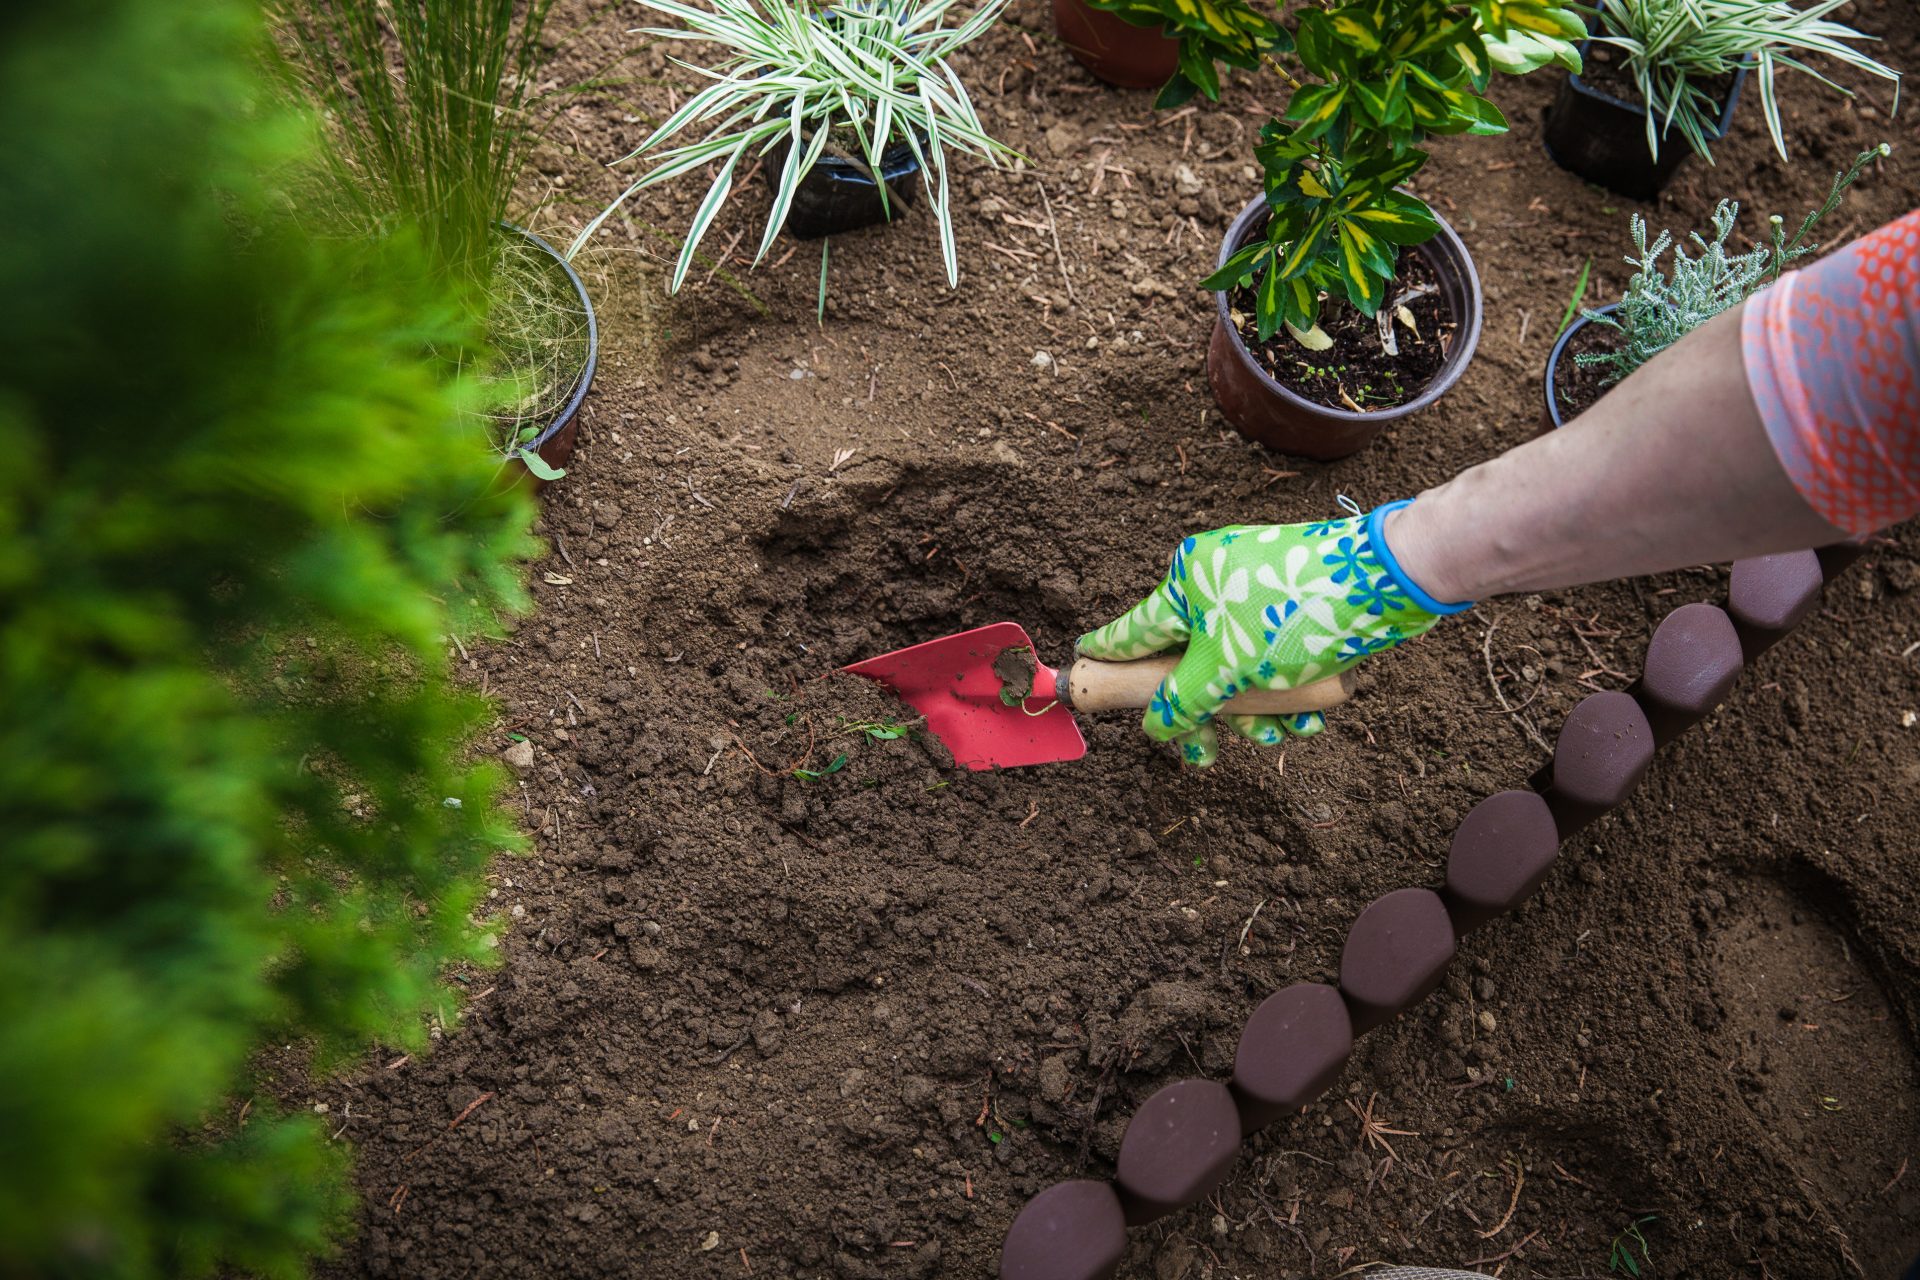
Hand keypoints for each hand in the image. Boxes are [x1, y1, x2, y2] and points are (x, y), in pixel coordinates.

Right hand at [1076, 503, 1462, 764]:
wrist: (1387, 580)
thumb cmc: (1296, 613)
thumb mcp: (1228, 669)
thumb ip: (1183, 701)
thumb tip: (1156, 726)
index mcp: (1185, 584)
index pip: (1132, 631)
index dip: (1107, 658)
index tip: (1083, 667)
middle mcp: (1215, 585)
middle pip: (1190, 664)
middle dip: (1206, 715)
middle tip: (1207, 756)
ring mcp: (1257, 595)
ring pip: (1236, 669)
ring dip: (1256, 713)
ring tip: (1283, 736)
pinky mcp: (1295, 607)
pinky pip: (1273, 659)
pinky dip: (1286, 693)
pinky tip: (1310, 719)